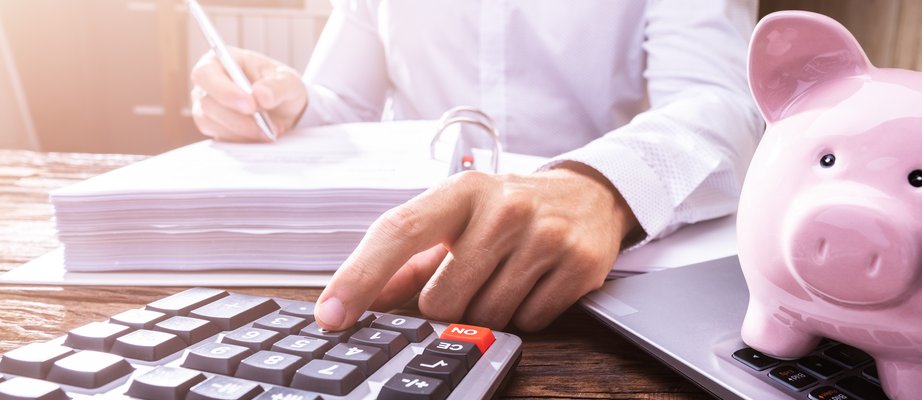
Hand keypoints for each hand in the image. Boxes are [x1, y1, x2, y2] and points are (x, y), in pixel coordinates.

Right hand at [190, 47, 306, 141]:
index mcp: (220, 60)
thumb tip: (260, 95)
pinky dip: (242, 139)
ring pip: (211, 123)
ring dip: (243, 130)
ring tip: (271, 129)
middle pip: (206, 102)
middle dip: (236, 117)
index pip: (206, 73)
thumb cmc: (280, 87)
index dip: (224, 91)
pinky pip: (219, 136)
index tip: (249, 105)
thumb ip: (277, 86)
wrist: (284, 110)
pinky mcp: (212, 126)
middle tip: (264, 125)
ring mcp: (206, 106)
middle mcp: (208, 83)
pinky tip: (261, 134)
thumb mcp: (289, 81)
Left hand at [315, 162, 637, 331]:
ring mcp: (545, 235)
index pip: (400, 232)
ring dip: (487, 310)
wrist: (589, 195)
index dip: (360, 276)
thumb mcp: (458, 216)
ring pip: (486, 317)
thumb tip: (359, 299)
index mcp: (463, 190)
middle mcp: (504, 208)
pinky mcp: (578, 264)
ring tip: (505, 276)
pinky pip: (529, 322)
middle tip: (469, 279)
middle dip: (446, 305)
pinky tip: (534, 283)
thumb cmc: (508, 209)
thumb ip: (407, 259)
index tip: (332, 314)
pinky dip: (525, 314)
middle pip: (441, 300)